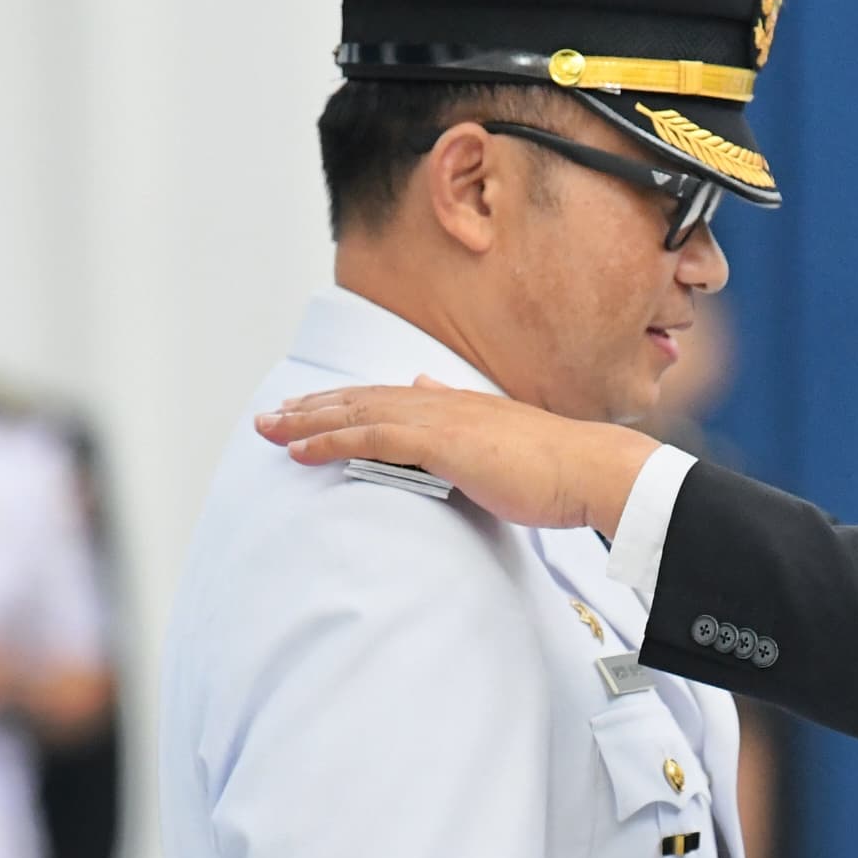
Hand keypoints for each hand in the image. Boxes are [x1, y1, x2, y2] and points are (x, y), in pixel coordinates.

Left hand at [258, 377, 660, 535]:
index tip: (307, 410)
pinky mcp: (441, 442)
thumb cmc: (556, 468)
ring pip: (357, 413)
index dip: (343, 404)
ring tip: (268, 430)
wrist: (589, 470)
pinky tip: (300, 448)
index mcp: (455, 404)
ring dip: (307, 422)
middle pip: (361, 400)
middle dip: (311, 407)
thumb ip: (461, 414)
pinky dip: (331, 441)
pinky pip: (371, 438)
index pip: (386, 400)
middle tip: (268, 416)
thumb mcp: (500, 434)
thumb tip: (427, 386)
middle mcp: (441, 402)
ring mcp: (440, 419)